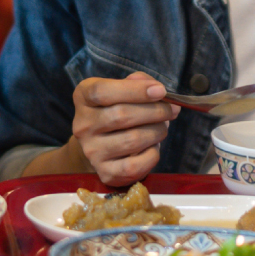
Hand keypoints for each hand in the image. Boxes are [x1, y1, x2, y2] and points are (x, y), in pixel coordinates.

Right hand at [71, 72, 180, 186]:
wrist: (101, 145)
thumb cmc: (115, 110)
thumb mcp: (121, 89)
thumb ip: (137, 82)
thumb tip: (155, 89)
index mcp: (83, 97)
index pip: (102, 91)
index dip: (135, 90)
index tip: (160, 90)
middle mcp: (82, 124)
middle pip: (121, 115)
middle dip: (155, 111)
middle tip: (171, 109)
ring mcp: (91, 151)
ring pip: (132, 140)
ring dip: (157, 131)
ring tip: (163, 126)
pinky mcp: (105, 173)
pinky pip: (135, 165)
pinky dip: (152, 154)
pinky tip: (153, 146)